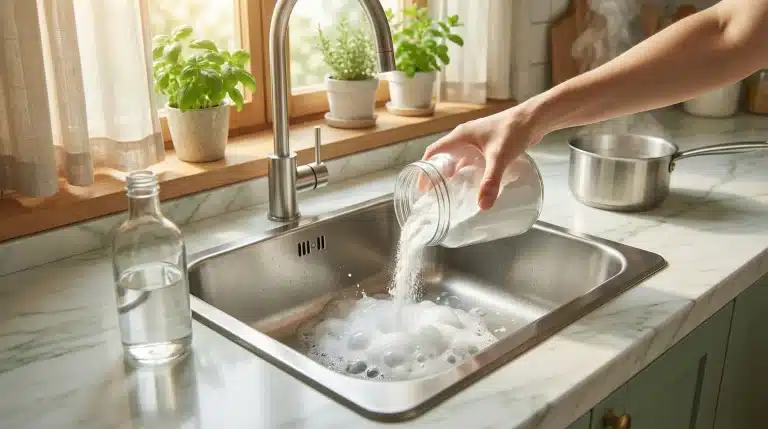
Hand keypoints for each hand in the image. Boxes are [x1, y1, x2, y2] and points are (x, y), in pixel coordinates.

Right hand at [422, 107, 541, 209]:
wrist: (534, 118)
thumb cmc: (514, 130)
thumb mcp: (499, 157)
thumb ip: (491, 181)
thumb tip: (483, 206)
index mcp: (460, 136)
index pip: (433, 152)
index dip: (425, 170)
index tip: (422, 188)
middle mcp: (465, 138)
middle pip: (444, 158)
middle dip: (438, 176)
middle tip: (436, 195)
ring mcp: (476, 141)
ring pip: (458, 160)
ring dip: (453, 175)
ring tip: (452, 193)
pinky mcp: (488, 145)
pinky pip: (471, 161)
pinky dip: (467, 172)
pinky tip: (473, 184)